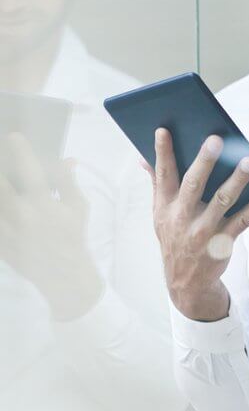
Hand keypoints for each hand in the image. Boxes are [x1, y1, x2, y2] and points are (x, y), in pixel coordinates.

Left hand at [0, 131, 103, 319]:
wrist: (63, 274)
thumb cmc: (72, 235)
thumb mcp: (78, 206)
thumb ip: (67, 181)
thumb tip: (65, 159)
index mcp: (43, 203)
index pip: (28, 168)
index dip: (19, 149)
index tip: (13, 136)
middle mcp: (21, 214)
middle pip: (1, 183)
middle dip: (1, 166)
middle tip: (1, 156)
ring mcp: (7, 229)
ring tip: (3, 180)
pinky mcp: (0, 241)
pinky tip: (3, 202)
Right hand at [140, 127, 248, 320]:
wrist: (186, 282)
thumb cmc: (175, 238)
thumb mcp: (160, 215)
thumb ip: (157, 184)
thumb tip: (143, 157)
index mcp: (165, 207)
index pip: (163, 175)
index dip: (162, 153)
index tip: (164, 130)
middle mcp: (182, 217)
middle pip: (193, 184)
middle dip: (204, 162)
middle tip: (216, 140)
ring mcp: (203, 230)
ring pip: (222, 201)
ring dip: (237, 180)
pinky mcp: (223, 242)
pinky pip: (242, 222)